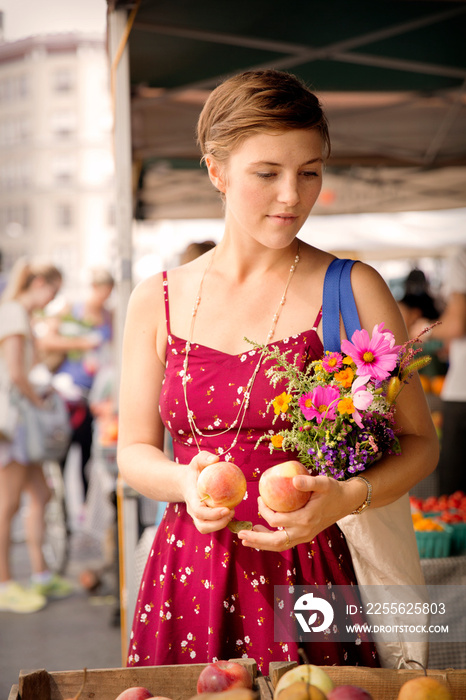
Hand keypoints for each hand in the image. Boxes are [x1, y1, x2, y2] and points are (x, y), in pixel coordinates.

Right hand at [183, 451, 234, 533]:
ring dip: (220, 525)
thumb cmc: (194, 470)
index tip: (227, 509)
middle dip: (218, 524)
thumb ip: (204, 458)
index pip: (199, 512)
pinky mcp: (203, 518)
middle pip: (202, 526)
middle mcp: (193, 510)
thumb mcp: (197, 461)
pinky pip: (211, 525)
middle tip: (232, 512)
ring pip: (206, 528)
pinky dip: (221, 522)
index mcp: (191, 498)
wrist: (185, 481)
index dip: (213, 514)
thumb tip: (216, 459)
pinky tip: (231, 511)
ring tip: (232, 513)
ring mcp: (197, 516)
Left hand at [237, 474, 354, 550]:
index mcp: (305, 519)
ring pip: (280, 546)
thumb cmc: (333, 490)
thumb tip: (294, 479)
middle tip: (240, 535)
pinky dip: (271, 541)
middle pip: (276, 542)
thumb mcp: (323, 482)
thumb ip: (309, 482)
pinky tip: (261, 532)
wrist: (347, 501)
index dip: (264, 511)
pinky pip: (285, 542)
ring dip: (262, 543)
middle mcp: (304, 532)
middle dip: (256, 540)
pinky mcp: (305, 535)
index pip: (277, 520)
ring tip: (246, 539)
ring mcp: (304, 536)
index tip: (259, 498)